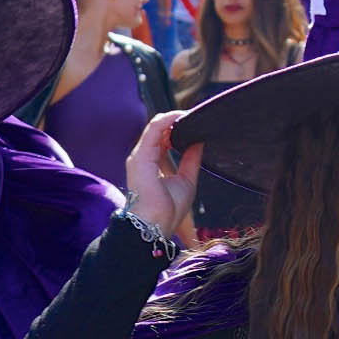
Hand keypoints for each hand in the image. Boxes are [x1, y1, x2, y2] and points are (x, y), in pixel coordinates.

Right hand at [123, 110, 200, 241]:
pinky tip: (181, 116)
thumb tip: (198, 143)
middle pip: (159, 131)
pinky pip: (154, 129)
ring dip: (174, 118)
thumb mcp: (186, 180)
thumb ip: (190, 160)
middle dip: (176, 122)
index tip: (194, 124)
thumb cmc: (168, 209)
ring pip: (155, 127)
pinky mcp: (141, 155)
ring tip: (190, 114)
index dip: (177, 129)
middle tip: (195, 116)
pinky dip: (168, 120)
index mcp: (152, 163)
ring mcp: (140, 155)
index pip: (163, 139)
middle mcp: (144, 157)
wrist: (156, 224)